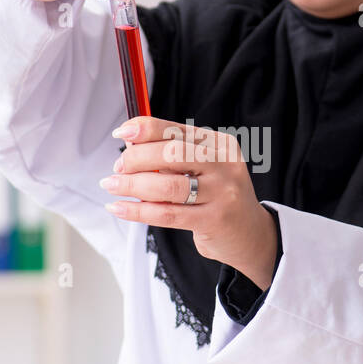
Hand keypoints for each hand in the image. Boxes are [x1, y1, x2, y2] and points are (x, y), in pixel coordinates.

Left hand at [100, 116, 278, 289]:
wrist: (250, 234)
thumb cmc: (217, 197)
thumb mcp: (204, 168)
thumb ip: (173, 155)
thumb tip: (130, 145)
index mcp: (220, 144)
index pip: (176, 129)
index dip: (145, 129)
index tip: (122, 133)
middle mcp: (224, 165)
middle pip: (171, 153)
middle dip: (136, 159)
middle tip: (118, 168)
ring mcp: (222, 193)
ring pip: (166, 185)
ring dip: (131, 185)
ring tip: (112, 186)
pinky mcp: (214, 220)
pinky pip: (167, 214)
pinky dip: (138, 211)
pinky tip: (120, 208)